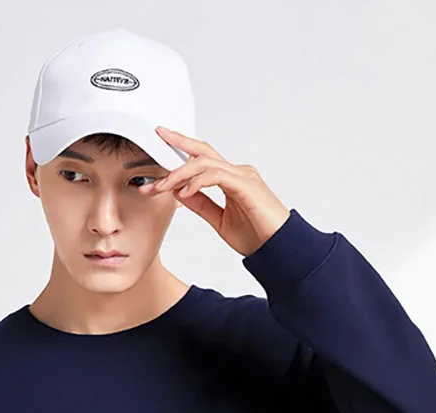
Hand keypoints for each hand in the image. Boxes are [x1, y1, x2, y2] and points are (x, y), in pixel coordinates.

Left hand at [140, 125, 290, 256]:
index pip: (202, 158)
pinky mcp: (246, 186)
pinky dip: (197, 182)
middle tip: (156, 140)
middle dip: (177, 143)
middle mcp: (236, 173)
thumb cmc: (256, 235)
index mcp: (231, 179)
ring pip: (205, 163)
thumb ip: (201, 204)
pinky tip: (185, 192)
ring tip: (161, 186)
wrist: (278, 249)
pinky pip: (216, 175)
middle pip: (202, 151)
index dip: (180, 151)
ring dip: (179, 174)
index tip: (158, 150)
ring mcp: (243, 177)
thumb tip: (180, 192)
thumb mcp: (218, 219)